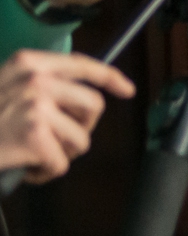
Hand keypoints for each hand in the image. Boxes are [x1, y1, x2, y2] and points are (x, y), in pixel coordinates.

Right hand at [0, 50, 134, 181]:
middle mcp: (37, 79)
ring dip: (62, 153)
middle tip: (58, 139)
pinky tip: (26, 168)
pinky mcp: (36, 136)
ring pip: (81, 139)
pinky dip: (45, 173)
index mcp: (29, 63)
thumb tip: (77, 98)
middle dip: (82, 127)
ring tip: (33, 153)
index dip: (110, 78)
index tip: (126, 89)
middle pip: (93, 105)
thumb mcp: (4, 87)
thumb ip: (37, 85)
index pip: (82, 65)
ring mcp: (37, 106)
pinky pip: (62, 163)